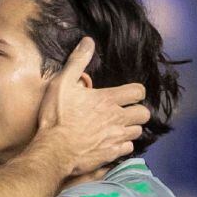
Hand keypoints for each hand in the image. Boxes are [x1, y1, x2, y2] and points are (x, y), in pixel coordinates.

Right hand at [36, 37, 149, 176]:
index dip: (137, 92)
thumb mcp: (62, 83)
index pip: (138, 92)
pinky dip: (124, 145)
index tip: (130, 94)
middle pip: (144, 114)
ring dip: (131, 128)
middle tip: (127, 112)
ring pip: (137, 131)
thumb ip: (77, 61)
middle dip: (138, 111)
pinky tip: (114, 143)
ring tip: (120, 128)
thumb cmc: (56, 117)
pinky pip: (128, 149)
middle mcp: (117, 118)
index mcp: (108, 99)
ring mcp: (115, 138)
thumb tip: (88, 41)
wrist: (53, 151)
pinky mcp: (111, 154)